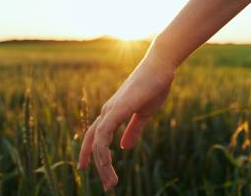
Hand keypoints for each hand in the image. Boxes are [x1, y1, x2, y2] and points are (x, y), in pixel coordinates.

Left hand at [77, 50, 175, 191]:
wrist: (160, 67)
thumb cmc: (153, 87)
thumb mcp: (143, 114)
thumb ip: (133, 130)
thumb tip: (124, 147)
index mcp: (113, 113)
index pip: (96, 136)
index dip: (90, 152)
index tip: (89, 169)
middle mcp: (107, 111)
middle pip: (92, 140)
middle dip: (93, 162)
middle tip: (105, 185)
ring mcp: (111, 109)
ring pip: (98, 140)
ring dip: (102, 164)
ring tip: (111, 182)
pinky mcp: (119, 108)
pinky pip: (104, 132)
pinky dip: (103, 150)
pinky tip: (107, 163)